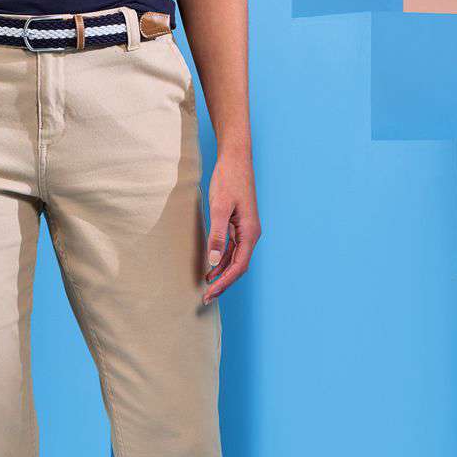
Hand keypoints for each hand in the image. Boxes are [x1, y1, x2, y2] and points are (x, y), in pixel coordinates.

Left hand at [203, 152, 260, 304]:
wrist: (235, 158)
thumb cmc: (228, 179)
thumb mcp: (219, 208)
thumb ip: (217, 236)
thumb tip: (212, 262)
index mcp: (249, 232)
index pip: (238, 267)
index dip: (223, 283)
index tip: (209, 295)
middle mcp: (250, 234)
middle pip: (238, 267)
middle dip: (223, 283)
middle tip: (205, 299)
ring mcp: (245, 230)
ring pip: (234, 260)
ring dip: (221, 274)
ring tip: (205, 288)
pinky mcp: (238, 224)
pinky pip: (231, 249)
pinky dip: (220, 261)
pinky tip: (209, 268)